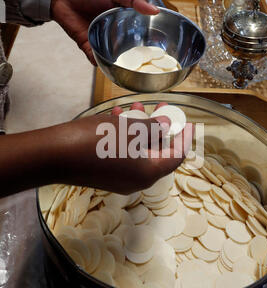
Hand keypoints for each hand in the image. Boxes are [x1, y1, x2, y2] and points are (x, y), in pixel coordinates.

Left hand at [50, 0, 158, 64]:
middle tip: (150, 63)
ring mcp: (103, 39)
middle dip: (138, 55)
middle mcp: (116, 30)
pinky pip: (97, 59)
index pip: (141, 29)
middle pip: (130, 46)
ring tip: (133, 71)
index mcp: (124, 16)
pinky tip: (110, 69)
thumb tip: (154, 10)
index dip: (151, 37)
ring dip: (121, 63)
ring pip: (115, 55)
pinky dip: (101, 64)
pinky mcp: (89, 46)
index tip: (163, 45)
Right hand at [55, 103, 192, 193]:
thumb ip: (153, 128)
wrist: (56, 155)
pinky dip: (124, 136)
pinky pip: (123, 154)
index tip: (188, 123)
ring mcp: (120, 179)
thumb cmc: (97, 141)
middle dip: (157, 127)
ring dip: (138, 127)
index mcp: (148, 173)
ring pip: (138, 150)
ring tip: (134, 107)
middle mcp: (137, 181)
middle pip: (156, 152)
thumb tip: (164, 127)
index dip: (184, 138)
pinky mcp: (105, 174)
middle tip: (160, 108)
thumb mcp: (131, 128)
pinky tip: (116, 117)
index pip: (176, 156)